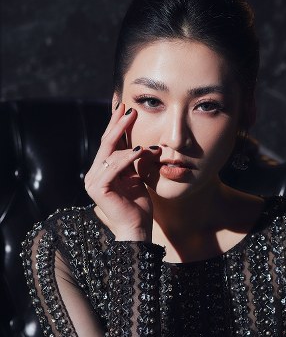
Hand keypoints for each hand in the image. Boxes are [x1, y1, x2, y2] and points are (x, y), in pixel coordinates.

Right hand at [84, 104, 159, 240]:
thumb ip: (134, 161)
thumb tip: (141, 142)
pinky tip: (140, 150)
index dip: (116, 125)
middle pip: (106, 144)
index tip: (126, 109)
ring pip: (110, 153)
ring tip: (136, 122)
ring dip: (126, 138)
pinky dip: (127, 157)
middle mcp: (93, 175)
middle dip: (118, 124)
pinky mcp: (98, 189)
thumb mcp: (137, 177)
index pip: (109, 144)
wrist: (137, 228)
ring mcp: (93, 182)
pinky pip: (114, 167)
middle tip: (129, 108)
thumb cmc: (138, 206)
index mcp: (102, 171)